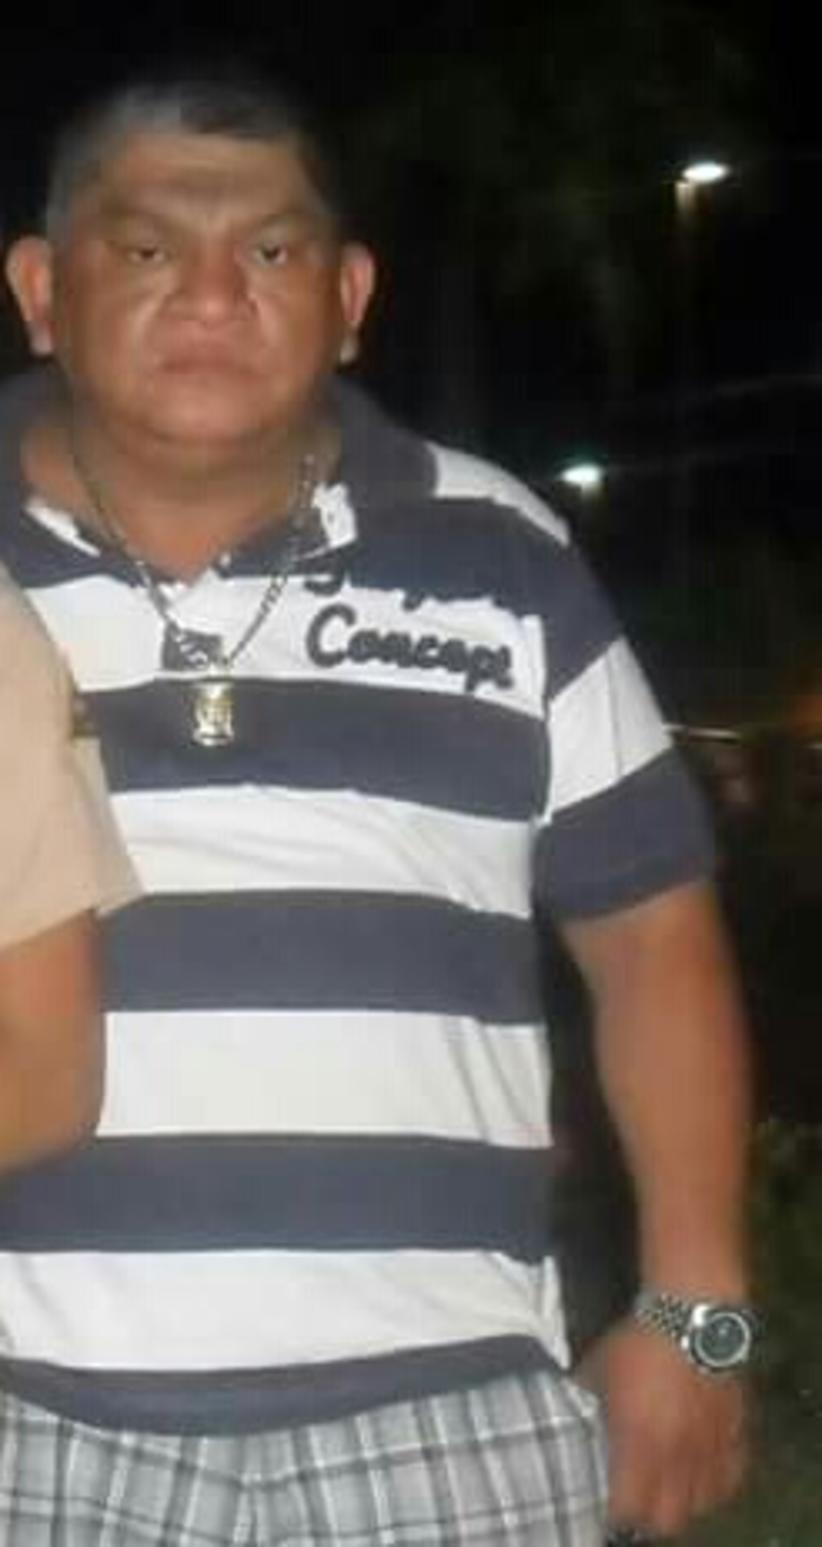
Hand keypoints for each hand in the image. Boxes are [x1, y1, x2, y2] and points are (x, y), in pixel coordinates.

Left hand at [575, 1320, 749, 1538]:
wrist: (693, 1314)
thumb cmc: (638, 1340)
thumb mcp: (597, 1367)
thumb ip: (586, 1401)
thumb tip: (572, 1413)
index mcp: (637, 1443)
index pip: (628, 1507)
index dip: (616, 1511)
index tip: (608, 1500)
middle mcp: (676, 1457)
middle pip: (668, 1521)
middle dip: (649, 1516)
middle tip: (638, 1497)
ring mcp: (709, 1450)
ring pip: (701, 1506)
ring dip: (683, 1503)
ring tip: (669, 1487)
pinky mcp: (735, 1436)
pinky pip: (729, 1481)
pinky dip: (715, 1485)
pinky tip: (701, 1472)